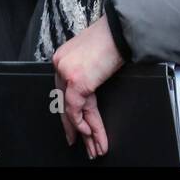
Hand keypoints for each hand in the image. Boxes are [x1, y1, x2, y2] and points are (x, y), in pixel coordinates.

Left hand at [52, 15, 124, 159]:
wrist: (119, 31)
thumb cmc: (110, 40)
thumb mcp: (91, 57)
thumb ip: (85, 72)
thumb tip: (86, 92)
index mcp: (62, 58)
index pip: (63, 90)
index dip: (68, 110)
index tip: (72, 124)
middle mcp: (60, 64)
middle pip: (63, 102)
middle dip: (71, 125)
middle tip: (74, 140)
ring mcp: (66, 73)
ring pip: (71, 110)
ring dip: (84, 132)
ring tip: (92, 148)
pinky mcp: (76, 81)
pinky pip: (76, 110)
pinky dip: (84, 125)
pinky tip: (91, 135)